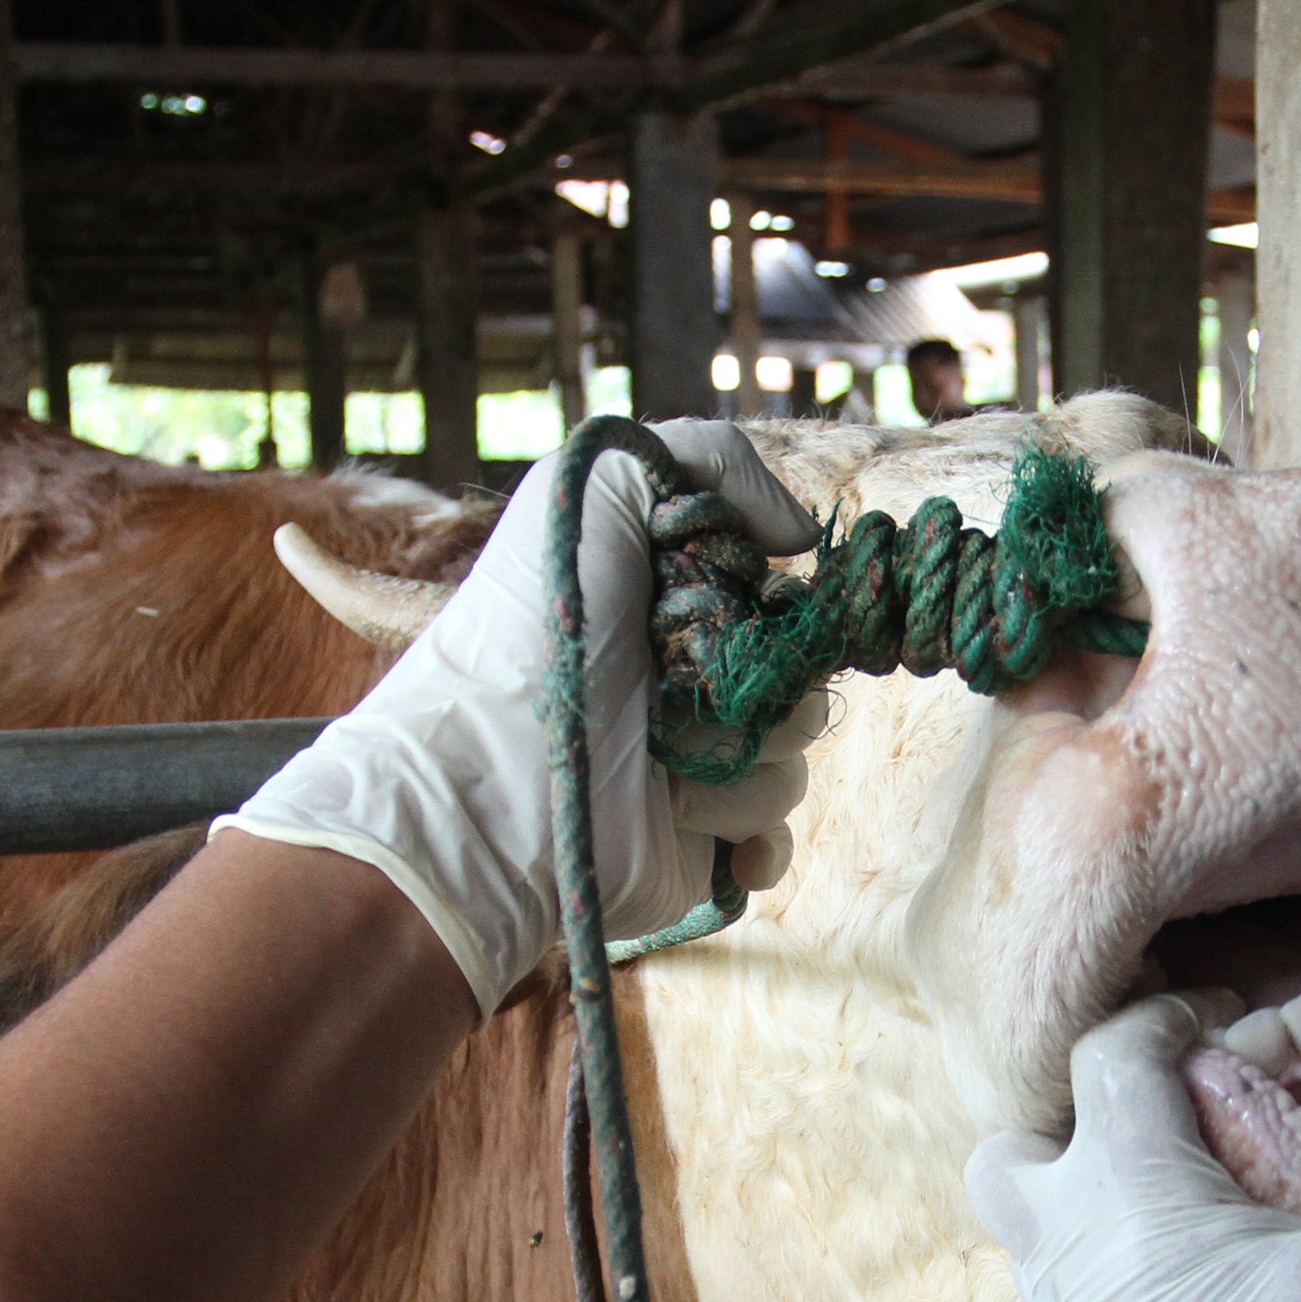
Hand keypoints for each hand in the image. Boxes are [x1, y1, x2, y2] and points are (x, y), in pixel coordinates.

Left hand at [221, 423, 822, 1010]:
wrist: (497, 777)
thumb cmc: (542, 623)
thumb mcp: (598, 482)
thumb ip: (709, 456)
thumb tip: (800, 534)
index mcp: (672, 606)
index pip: (783, 598)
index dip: (780, 601)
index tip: (745, 602)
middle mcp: (687, 684)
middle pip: (803, 680)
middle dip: (770, 686)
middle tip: (690, 691)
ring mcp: (695, 768)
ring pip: (794, 763)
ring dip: (741, 763)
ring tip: (665, 766)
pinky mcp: (695, 845)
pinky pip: (773, 842)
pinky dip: (751, 843)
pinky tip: (699, 830)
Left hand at [966, 997, 1300, 1301]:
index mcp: (1137, 1208)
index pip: (1109, 1060)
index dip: (1169, 1018)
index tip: (1227, 1024)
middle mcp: (1080, 1276)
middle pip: (1012, 1156)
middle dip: (1081, 1118)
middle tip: (1179, 1122)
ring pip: (1040, 1247)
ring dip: (1101, 1204)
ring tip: (1204, 1207)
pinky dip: (1131, 1285)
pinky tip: (1221, 1300)